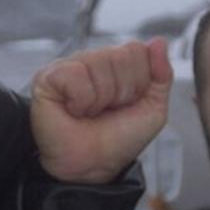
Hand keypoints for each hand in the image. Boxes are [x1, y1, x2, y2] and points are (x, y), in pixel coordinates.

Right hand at [31, 39, 172, 183]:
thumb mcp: (152, 109)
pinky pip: (76, 75)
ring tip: (89, 113)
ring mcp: (68, 67)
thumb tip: (158, 42)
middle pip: (121, 55)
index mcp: (115, 64)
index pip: (137, 50)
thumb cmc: (117, 141)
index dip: (138, 82)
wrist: (92, 168)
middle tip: (106, 111)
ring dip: (101, 99)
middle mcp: (91, 61)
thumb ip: (162, 74)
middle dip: (121, 91)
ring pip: (100, 63)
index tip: (125, 105)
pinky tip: (73, 110)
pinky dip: (81, 100)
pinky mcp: (48, 78)